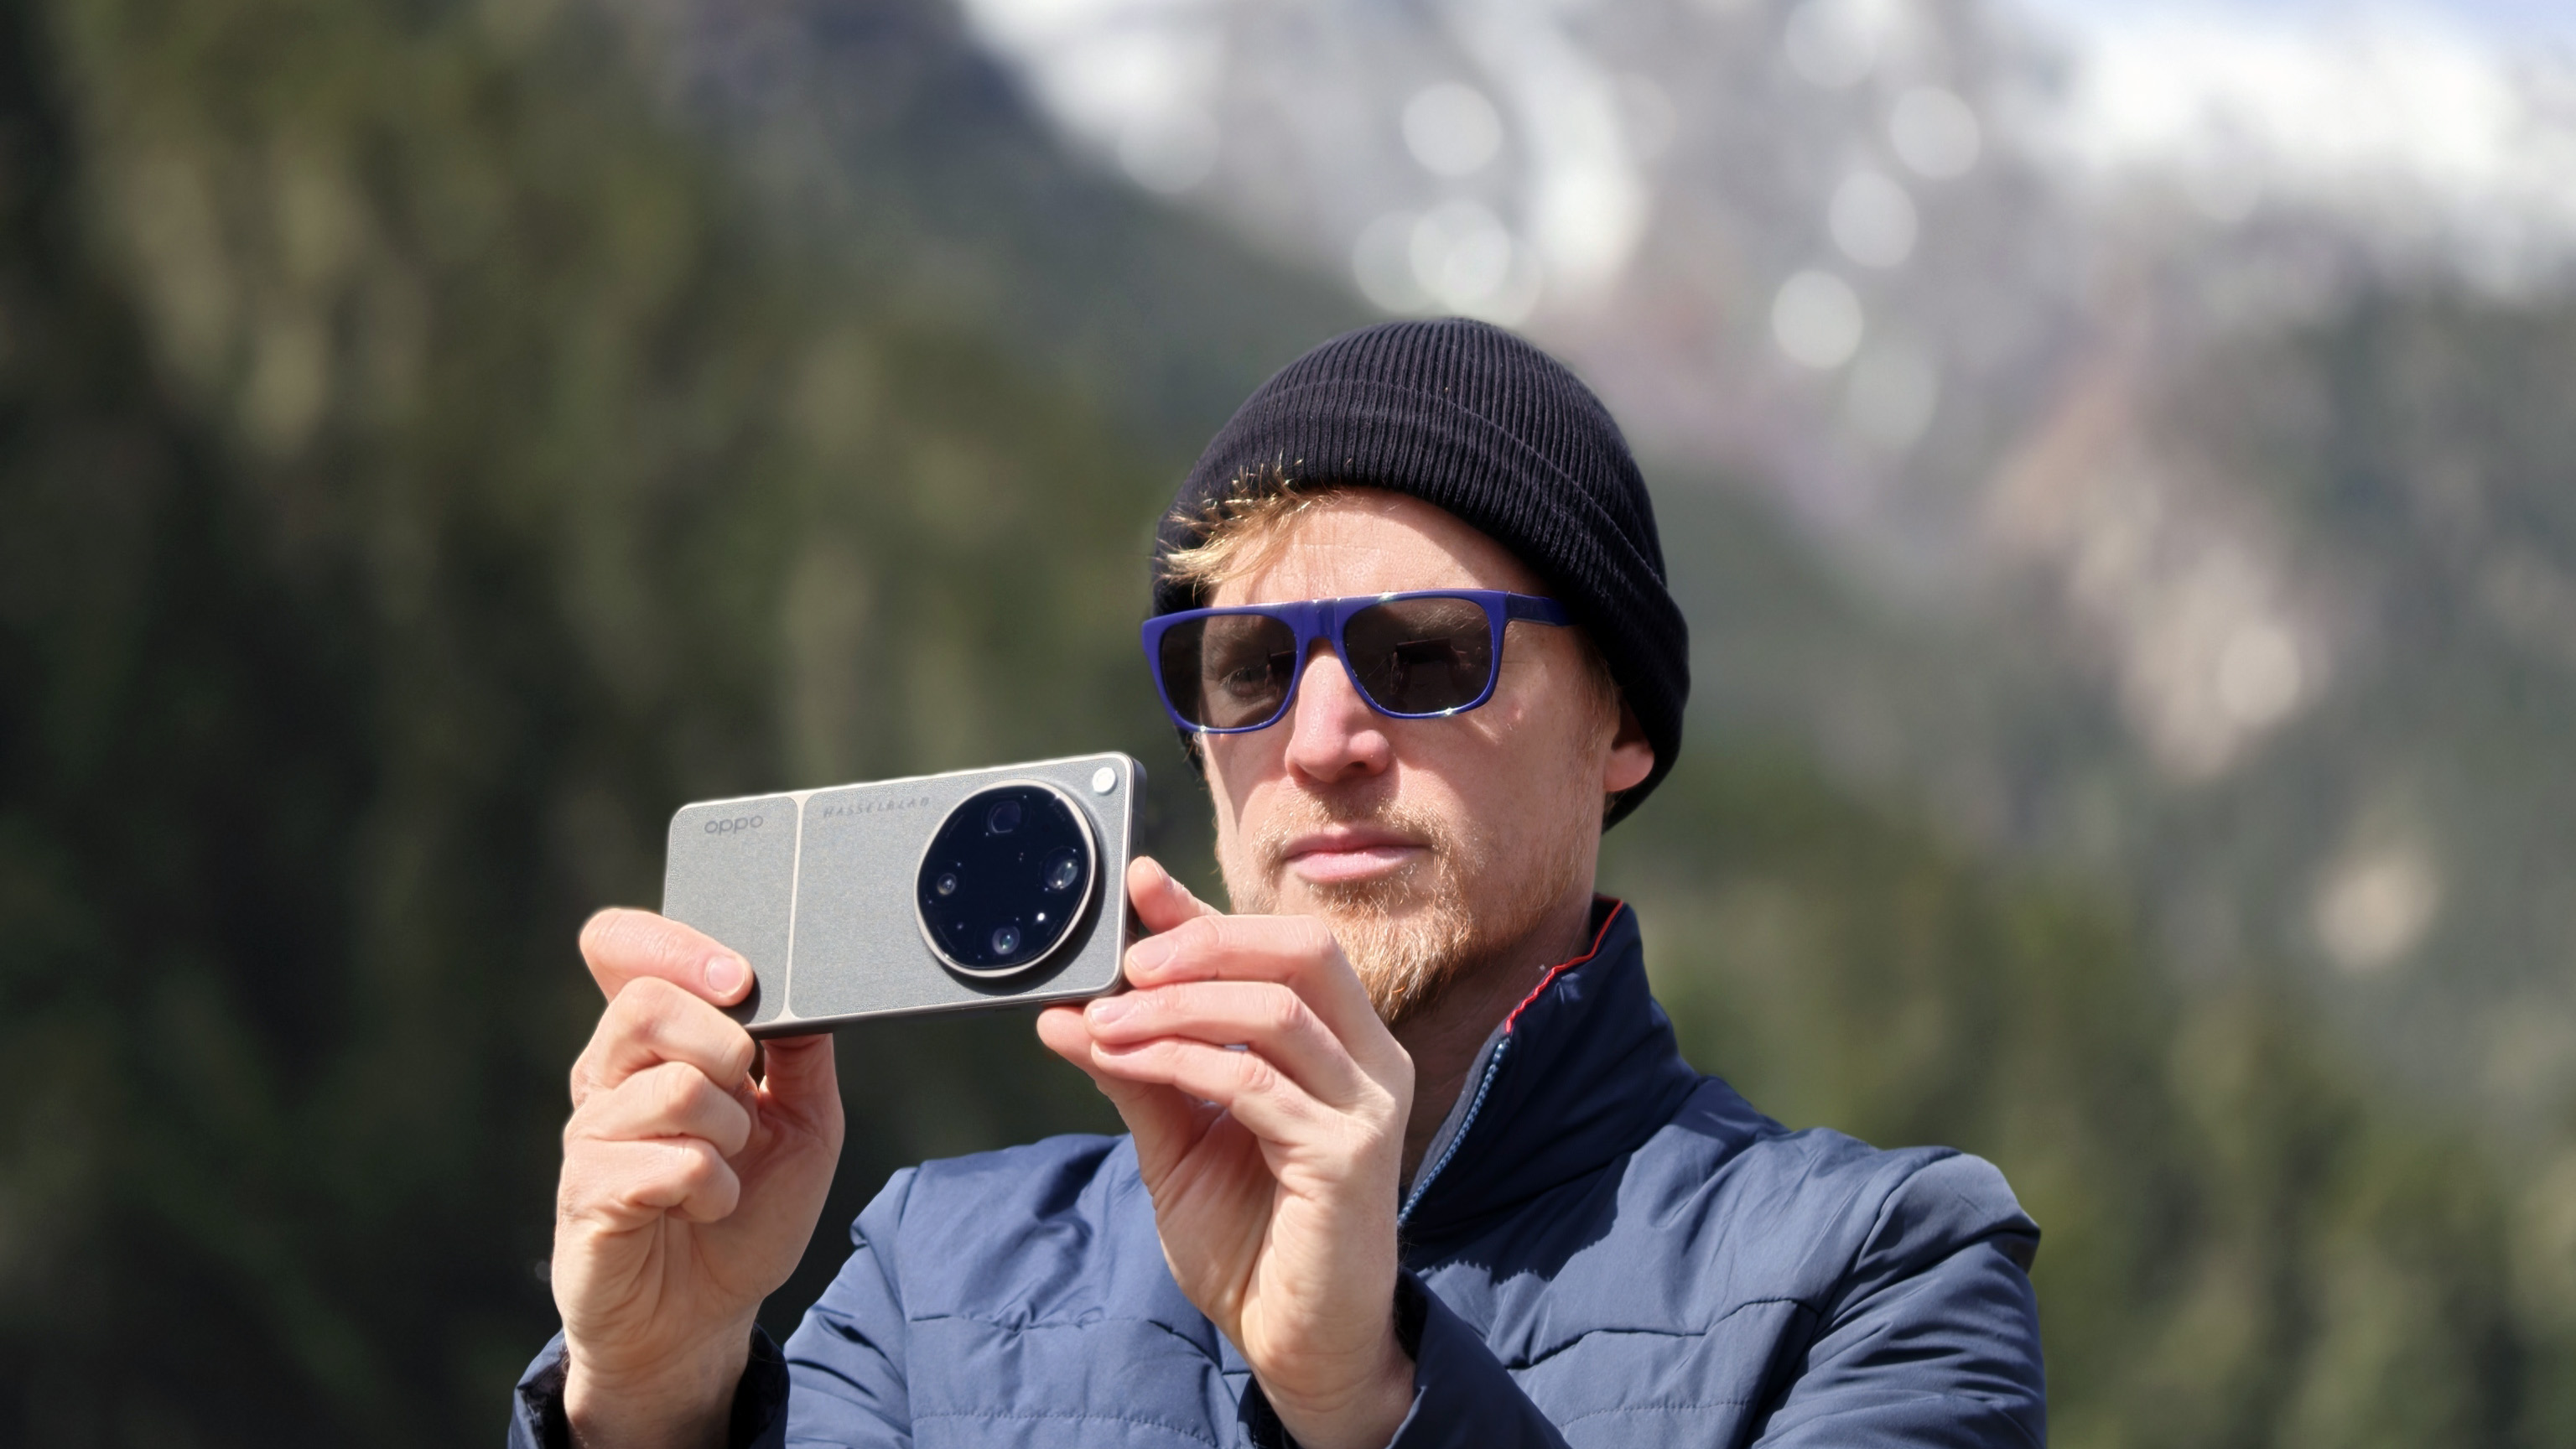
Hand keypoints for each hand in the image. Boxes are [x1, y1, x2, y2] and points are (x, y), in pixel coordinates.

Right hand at [553, 909, 843, 1448]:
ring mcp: (590, 1132)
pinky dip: (714, 1188)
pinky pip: (671, 1162)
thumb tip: (811, 993)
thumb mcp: (804, 1123)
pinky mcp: (586, 1193)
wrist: (704, 1317)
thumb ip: (803, 1053)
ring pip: (675, 1086)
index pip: (622, 949)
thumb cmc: (747, 1212)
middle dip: (724, 1044)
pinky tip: (707, 1207)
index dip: (673, 944)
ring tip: (729, 1168)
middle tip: (749, 1095)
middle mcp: (608, 1075)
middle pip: (648, 1003)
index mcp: (652, 1042)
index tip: (740, 978)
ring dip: (732, 1133)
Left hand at [1038, 859, 1416, 1448]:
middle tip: (1125, 961)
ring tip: (1106, 1019)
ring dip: (1177, 1004)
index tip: (1138, 886)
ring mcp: (1368, 1105)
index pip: (1282, 948)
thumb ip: (1139, 1068)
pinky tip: (1129, 1061)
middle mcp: (1369, 1061)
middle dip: (1206, 940)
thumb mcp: (1180, 1137)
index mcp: (1342, 1043)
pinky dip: (1181, 1058)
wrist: (1294, 1340)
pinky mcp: (1349, 1155)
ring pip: (1275, 1007)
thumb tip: (1067, 1010)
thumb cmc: (1250, 1237)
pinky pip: (1254, 1080)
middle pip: (1302, 950)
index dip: (1208, 912)